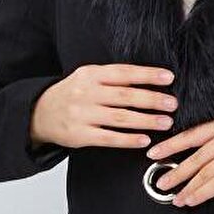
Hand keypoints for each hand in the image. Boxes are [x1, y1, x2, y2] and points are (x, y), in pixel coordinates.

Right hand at [29, 64, 176, 150]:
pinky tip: (144, 140)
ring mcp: (82, 115)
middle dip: (152, 100)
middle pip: (125, 96)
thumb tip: (148, 80)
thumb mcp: (88, 78)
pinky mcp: (80, 135)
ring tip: (165, 122)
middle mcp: (86, 93)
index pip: (124, 73)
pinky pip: (109, 138)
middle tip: (172, 104)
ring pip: (120, 118)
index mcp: (90, 74)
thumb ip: (114, 79)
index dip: (147, 75)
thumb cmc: (73, 94)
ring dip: (146, 121)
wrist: (40, 112)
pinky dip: (129, 140)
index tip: (168, 78)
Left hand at [145, 114, 213, 205]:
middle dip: (175, 172)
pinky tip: (191, 200)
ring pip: (203, 173)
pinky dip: (201, 194)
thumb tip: (199, 158)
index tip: (154, 153)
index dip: (170, 145)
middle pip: (194, 157)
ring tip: (175, 196)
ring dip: (187, 187)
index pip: (191, 135)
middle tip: (160, 181)